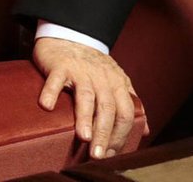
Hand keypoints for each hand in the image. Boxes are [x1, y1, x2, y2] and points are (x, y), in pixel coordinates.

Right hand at [33, 37, 147, 158]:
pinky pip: (56, 79)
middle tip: (99, 154)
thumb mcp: (117, 83)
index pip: (126, 112)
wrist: (71, 37)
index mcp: (118, 84)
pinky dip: (51, 92)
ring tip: (84, 137)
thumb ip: (131, 104)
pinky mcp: (60, 66)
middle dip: (105, 133)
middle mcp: (102, 78)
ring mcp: (81, 71)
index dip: (122, 134)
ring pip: (86, 96)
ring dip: (84, 117)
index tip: (113, 154)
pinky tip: (47, 106)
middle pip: (108, 107)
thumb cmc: (93, 67)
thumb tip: (145, 129)